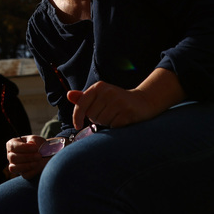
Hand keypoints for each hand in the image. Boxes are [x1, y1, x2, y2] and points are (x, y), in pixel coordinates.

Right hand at [6, 135, 47, 178]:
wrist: (47, 153)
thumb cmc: (39, 145)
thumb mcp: (36, 139)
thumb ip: (32, 140)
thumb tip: (30, 144)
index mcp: (11, 145)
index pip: (12, 146)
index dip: (24, 148)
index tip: (35, 148)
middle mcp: (11, 156)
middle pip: (13, 158)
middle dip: (27, 157)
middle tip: (39, 155)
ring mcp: (15, 166)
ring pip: (14, 168)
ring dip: (28, 165)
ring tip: (38, 160)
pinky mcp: (23, 174)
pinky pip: (25, 175)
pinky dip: (33, 171)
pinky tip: (38, 166)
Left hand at [69, 71, 183, 128]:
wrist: (144, 101)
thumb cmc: (118, 101)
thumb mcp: (100, 95)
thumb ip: (84, 98)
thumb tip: (68, 95)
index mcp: (99, 87)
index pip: (82, 104)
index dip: (77, 117)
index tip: (78, 125)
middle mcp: (108, 92)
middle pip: (92, 115)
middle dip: (97, 120)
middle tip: (108, 115)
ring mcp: (118, 101)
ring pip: (102, 122)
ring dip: (107, 124)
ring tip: (115, 117)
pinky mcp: (127, 112)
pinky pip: (113, 126)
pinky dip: (116, 127)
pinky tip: (122, 120)